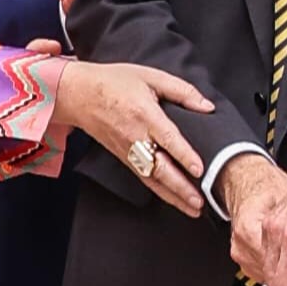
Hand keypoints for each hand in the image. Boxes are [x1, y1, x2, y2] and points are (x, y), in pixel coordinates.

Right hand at [49, 56, 213, 213]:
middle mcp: (136, 137)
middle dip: (181, 187)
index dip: (184, 155)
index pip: (167, 138)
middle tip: (200, 201)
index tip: (199, 169)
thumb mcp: (150, 76)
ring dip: (174, 196)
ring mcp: (128, 151)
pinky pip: (145, 179)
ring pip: (153, 179)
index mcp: (145, 114)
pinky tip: (175, 201)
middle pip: (160, 167)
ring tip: (193, 209)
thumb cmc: (114, 83)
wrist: (79, 95)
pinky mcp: (124, 159)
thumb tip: (207, 107)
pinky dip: (161, 192)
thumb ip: (182, 91)